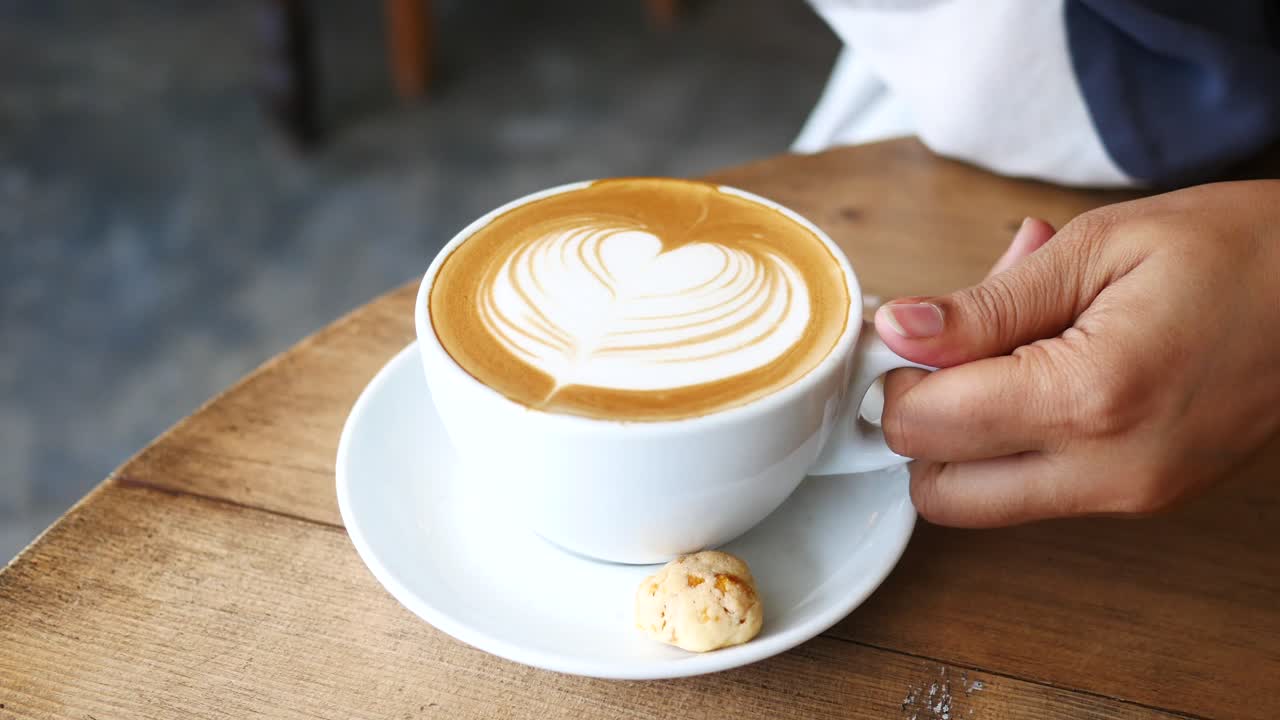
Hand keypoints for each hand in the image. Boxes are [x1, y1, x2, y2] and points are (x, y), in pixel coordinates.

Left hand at [874, 180, 1279, 526]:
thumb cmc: (1238, 250)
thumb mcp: (1097, 249)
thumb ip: (984, 305)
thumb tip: (899, 330)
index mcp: (1089, 400)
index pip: (926, 428)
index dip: (897, 380)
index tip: (910, 335)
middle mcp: (1108, 472)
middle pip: (939, 492)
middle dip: (919, 424)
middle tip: (947, 350)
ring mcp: (1132, 497)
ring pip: (983, 501)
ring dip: (965, 438)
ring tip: (1013, 349)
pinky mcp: (1146, 497)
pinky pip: (1038, 490)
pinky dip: (1016, 441)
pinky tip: (1048, 367)